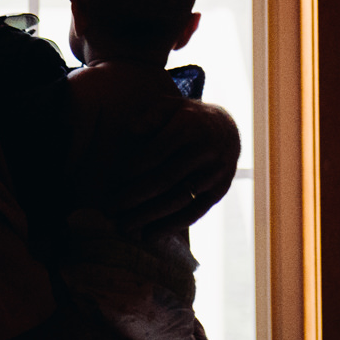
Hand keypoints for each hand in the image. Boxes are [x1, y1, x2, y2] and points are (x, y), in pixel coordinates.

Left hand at [108, 100, 239, 231]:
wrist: (228, 130)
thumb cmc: (186, 117)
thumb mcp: (170, 105)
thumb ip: (150, 115)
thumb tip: (131, 130)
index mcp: (189, 127)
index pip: (157, 152)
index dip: (134, 168)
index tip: (112, 181)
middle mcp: (205, 152)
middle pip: (166, 180)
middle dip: (135, 197)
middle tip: (110, 210)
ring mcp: (214, 174)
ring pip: (179, 200)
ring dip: (150, 217)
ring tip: (125, 227)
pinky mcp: (219, 192)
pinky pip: (195, 212)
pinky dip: (172, 225)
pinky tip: (151, 234)